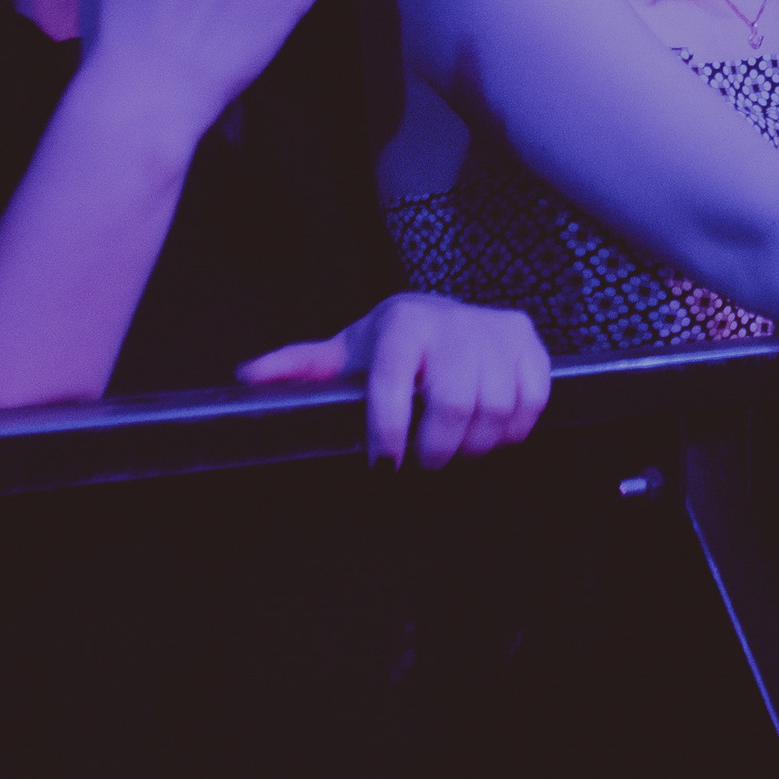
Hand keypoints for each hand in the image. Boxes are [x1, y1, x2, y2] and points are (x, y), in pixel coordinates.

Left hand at [241, 291, 553, 466]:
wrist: (448, 315)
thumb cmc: (392, 344)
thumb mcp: (347, 352)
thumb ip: (301, 367)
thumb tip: (246, 377)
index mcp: (402, 325)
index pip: (394, 384)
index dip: (389, 431)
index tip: (385, 464)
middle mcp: (452, 321)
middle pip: (454, 404)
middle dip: (438, 448)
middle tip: (426, 462)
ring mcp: (495, 330)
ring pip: (496, 408)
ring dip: (477, 444)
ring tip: (458, 449)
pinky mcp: (529, 342)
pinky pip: (532, 400)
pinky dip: (513, 429)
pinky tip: (492, 432)